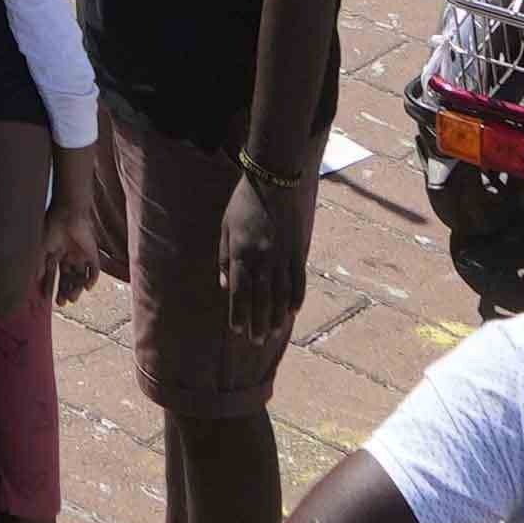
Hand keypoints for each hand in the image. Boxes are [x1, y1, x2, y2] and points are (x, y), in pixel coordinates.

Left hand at [215, 169, 316, 360]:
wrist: (275, 181)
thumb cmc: (244, 203)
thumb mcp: (225, 228)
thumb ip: (224, 259)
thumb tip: (225, 287)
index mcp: (241, 254)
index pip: (239, 292)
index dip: (238, 313)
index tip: (236, 330)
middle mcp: (263, 260)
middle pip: (261, 299)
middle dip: (257, 322)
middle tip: (256, 341)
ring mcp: (283, 257)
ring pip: (280, 294)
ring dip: (276, 317)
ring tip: (273, 334)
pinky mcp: (298, 251)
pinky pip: (298, 280)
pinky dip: (296, 298)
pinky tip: (292, 312)